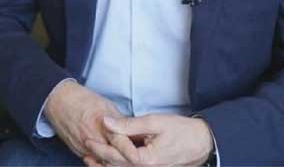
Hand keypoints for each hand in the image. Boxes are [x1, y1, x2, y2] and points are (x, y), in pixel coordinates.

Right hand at [43, 80, 133, 161]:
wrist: (58, 101)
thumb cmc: (82, 100)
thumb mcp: (107, 106)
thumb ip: (121, 121)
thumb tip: (135, 131)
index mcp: (102, 126)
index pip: (122, 145)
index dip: (132, 153)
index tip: (141, 157)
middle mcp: (93, 140)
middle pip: (114, 159)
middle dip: (126, 160)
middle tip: (137, 157)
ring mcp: (85, 148)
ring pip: (104, 163)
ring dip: (115, 162)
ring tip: (125, 158)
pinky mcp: (79, 152)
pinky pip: (94, 162)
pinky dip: (104, 162)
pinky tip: (111, 158)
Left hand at [84, 114, 213, 166]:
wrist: (200, 143)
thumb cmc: (180, 131)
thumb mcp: (154, 122)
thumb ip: (129, 124)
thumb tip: (106, 121)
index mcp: (146, 160)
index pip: (116, 153)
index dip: (100, 145)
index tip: (88, 135)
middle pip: (115, 164)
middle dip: (98, 155)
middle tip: (84, 143)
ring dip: (103, 164)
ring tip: (88, 156)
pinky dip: (116, 165)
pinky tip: (106, 161)